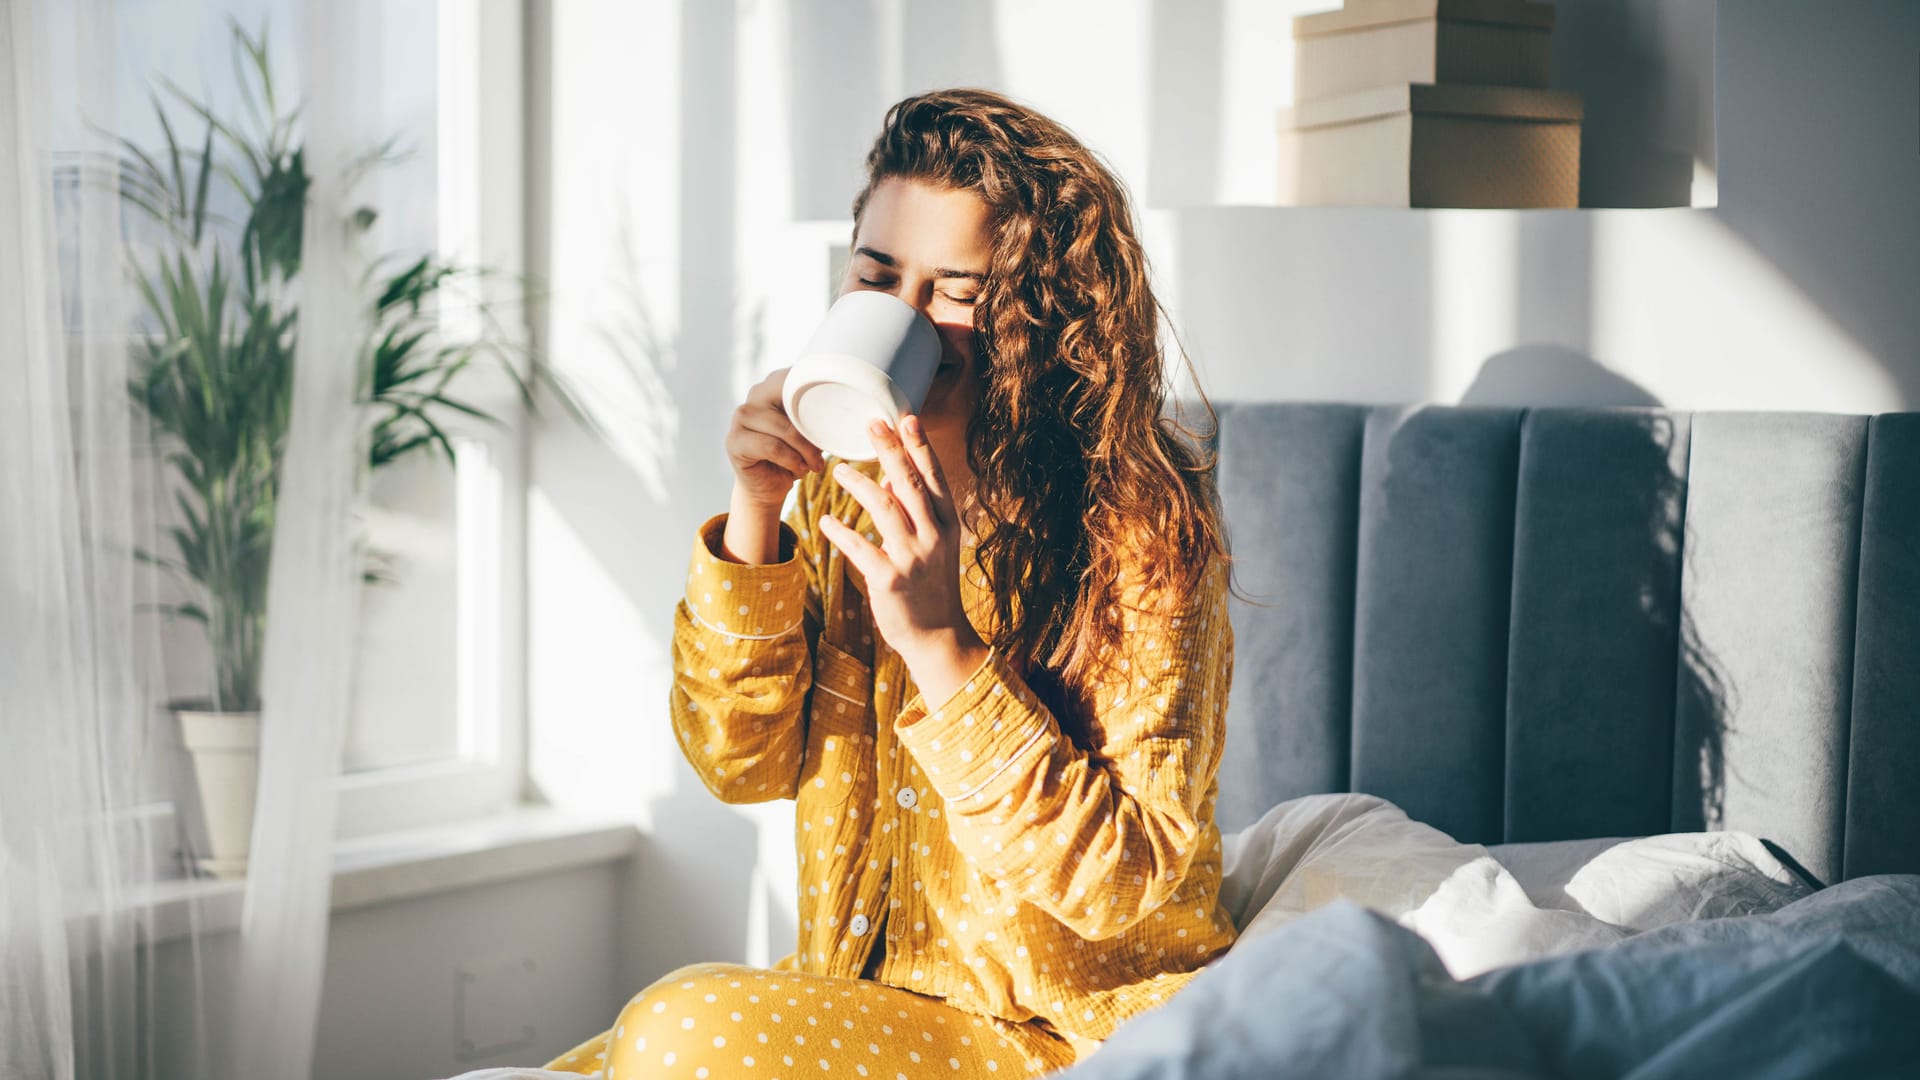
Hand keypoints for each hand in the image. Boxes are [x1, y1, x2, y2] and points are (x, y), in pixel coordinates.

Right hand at [724, 367, 828, 508]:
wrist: (769, 487)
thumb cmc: (794, 455)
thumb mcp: (811, 432)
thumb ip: (820, 416)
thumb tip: (846, 412)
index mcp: (773, 386)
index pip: (796, 378)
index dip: (818, 391)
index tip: (839, 408)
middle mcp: (754, 396)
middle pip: (791, 403)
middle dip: (812, 429)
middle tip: (824, 450)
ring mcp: (741, 417)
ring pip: (784, 428)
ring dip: (804, 450)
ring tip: (813, 464)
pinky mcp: (734, 441)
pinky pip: (771, 447)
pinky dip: (790, 460)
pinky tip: (798, 469)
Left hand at [818, 414, 986, 677]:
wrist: (938, 636)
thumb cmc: (932, 586)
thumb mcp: (934, 544)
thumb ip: (916, 510)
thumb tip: (894, 476)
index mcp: (946, 523)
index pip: (933, 476)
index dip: (918, 445)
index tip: (905, 417)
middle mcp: (933, 535)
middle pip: (910, 483)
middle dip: (890, 449)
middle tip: (871, 422)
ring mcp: (912, 557)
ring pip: (884, 507)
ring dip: (859, 484)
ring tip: (837, 469)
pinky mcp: (889, 579)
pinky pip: (860, 547)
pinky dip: (841, 532)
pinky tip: (826, 520)